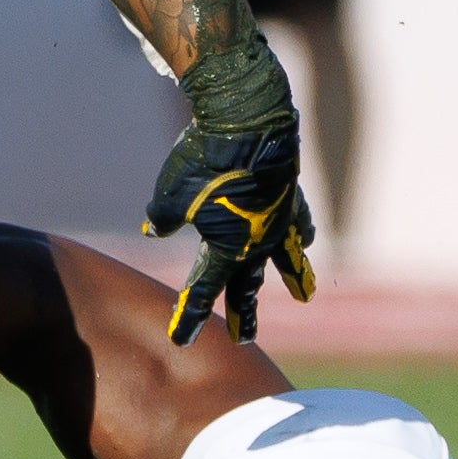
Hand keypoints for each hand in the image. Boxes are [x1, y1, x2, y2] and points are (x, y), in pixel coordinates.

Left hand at [145, 34, 316, 343]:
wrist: (247, 118)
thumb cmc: (203, 158)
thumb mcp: (170, 192)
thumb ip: (162, 217)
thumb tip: (152, 229)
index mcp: (226, 249)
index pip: (204, 292)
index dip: (189, 316)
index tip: (180, 339)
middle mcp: (257, 242)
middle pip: (248, 286)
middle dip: (244, 313)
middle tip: (244, 339)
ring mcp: (278, 219)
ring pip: (286, 257)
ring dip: (294, 276)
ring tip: (304, 293)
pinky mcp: (289, 194)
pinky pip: (297, 220)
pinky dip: (298, 231)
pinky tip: (302, 236)